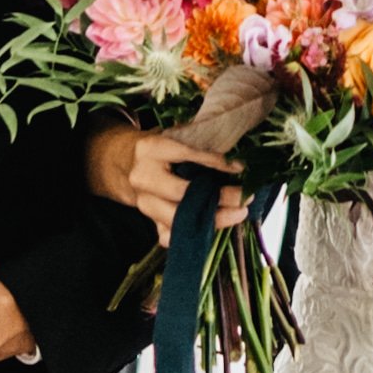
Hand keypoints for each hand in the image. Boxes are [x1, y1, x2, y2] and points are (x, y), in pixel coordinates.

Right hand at [86, 123, 248, 244]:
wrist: (128, 164)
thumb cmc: (160, 148)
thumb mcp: (174, 135)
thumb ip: (198, 141)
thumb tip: (234, 154)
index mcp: (151, 149)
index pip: (186, 155)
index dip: (215, 162)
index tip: (240, 167)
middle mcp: (143, 178)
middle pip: (182, 193)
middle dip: (218, 197)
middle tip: (245, 197)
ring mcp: (145, 204)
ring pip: (178, 219)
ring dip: (213, 219)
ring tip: (238, 213)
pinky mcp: (150, 222)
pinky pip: (170, 236)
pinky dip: (193, 234)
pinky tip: (216, 225)